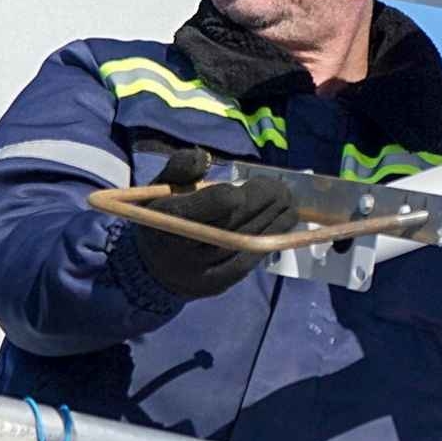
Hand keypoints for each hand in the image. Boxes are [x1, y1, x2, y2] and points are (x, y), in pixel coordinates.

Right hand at [128, 147, 297, 298]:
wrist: (152, 268)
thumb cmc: (161, 217)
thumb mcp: (160, 187)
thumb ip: (181, 168)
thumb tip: (203, 157)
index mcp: (169, 217)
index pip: (221, 202)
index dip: (242, 192)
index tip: (249, 183)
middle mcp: (185, 246)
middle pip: (240, 220)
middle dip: (267, 201)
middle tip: (282, 189)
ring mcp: (202, 269)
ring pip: (250, 240)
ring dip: (277, 220)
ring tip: (289, 204)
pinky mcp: (217, 283)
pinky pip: (250, 260)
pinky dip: (269, 240)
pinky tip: (282, 226)